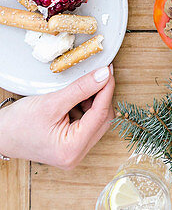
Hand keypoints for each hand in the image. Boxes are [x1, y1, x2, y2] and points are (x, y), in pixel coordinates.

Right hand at [0, 66, 114, 167]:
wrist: (1, 134)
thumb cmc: (19, 123)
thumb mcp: (52, 102)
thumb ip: (81, 88)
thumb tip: (104, 74)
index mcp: (72, 149)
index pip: (100, 114)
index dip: (107, 89)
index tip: (108, 70)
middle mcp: (76, 155)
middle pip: (103, 119)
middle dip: (101, 95)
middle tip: (98, 74)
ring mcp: (74, 152)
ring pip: (97, 121)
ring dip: (94, 101)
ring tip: (81, 88)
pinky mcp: (71, 145)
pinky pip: (88, 124)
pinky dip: (86, 108)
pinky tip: (76, 98)